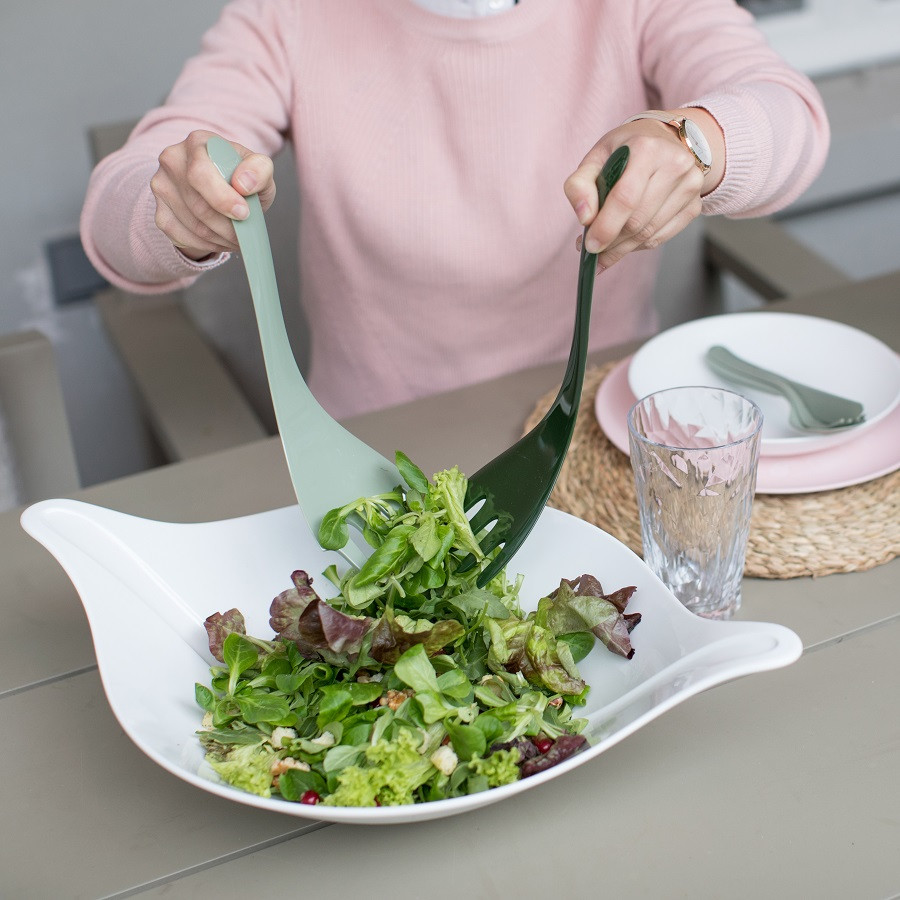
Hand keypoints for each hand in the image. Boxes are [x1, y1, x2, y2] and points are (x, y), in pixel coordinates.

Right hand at [150, 129, 275, 259]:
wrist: (222, 187)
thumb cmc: (240, 177)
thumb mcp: (259, 169)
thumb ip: (260, 170)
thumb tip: (244, 184)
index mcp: (197, 142)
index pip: (200, 173)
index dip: (222, 199)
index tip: (243, 213)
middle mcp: (173, 159)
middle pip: (198, 205)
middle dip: (227, 227)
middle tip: (244, 235)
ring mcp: (162, 185)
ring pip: (193, 225)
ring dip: (220, 239)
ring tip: (236, 238)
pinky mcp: (159, 210)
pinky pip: (182, 237)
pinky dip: (206, 245)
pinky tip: (220, 241)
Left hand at [563, 110, 723, 268]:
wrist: (665, 141)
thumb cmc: (626, 150)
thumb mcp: (596, 156)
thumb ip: (579, 185)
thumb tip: (584, 219)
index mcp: (647, 148)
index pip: (626, 197)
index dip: (606, 226)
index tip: (589, 246)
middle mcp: (675, 165)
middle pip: (637, 221)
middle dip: (610, 242)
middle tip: (591, 249)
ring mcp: (690, 186)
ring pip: (649, 234)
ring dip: (621, 248)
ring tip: (603, 249)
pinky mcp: (694, 205)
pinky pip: (660, 238)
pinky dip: (637, 246)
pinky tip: (624, 243)